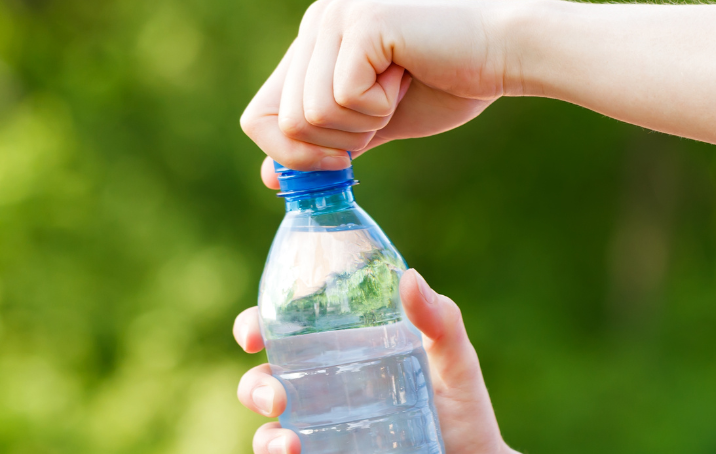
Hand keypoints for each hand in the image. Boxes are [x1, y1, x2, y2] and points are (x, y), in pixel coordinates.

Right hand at [232, 269, 514, 453]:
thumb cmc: (463, 408)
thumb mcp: (455, 361)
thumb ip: (441, 321)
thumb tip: (409, 278)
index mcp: (346, 352)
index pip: (286, 330)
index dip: (256, 325)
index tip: (252, 334)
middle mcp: (326, 390)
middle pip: (265, 380)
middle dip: (256, 387)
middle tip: (277, 399)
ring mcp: (325, 429)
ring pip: (269, 429)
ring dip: (266, 436)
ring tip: (288, 444)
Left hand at [241, 0, 532, 176]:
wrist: (502, 58)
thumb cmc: (447, 88)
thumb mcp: (374, 124)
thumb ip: (326, 144)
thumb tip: (270, 177)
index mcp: (311, 46)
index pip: (259, 116)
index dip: (292, 155)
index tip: (342, 162)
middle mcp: (316, 25)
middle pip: (285, 123)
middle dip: (340, 141)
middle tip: (386, 111)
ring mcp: (335, 21)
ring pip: (312, 114)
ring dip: (366, 122)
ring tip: (399, 89)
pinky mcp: (361, 25)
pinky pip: (344, 97)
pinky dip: (382, 106)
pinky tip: (407, 78)